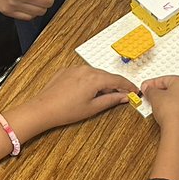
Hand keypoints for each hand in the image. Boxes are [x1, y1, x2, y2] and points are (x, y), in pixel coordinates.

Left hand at [20, 65, 134, 131]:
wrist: (43, 109)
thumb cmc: (65, 110)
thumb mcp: (93, 108)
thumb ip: (111, 100)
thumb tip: (124, 96)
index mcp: (95, 78)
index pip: (118, 80)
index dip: (128, 86)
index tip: (134, 91)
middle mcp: (86, 70)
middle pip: (107, 76)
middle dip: (116, 85)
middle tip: (123, 95)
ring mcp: (76, 69)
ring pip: (96, 74)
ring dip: (103, 83)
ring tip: (104, 95)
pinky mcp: (67, 71)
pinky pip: (85, 73)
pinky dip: (91, 80)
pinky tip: (89, 91)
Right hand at [141, 75, 178, 131]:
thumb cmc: (171, 111)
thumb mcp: (155, 97)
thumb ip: (150, 90)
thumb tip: (148, 88)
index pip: (164, 79)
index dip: (152, 83)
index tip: (145, 87)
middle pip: (171, 88)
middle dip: (159, 91)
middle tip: (149, 94)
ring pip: (176, 98)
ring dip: (165, 100)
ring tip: (155, 104)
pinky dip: (171, 108)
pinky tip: (164, 113)